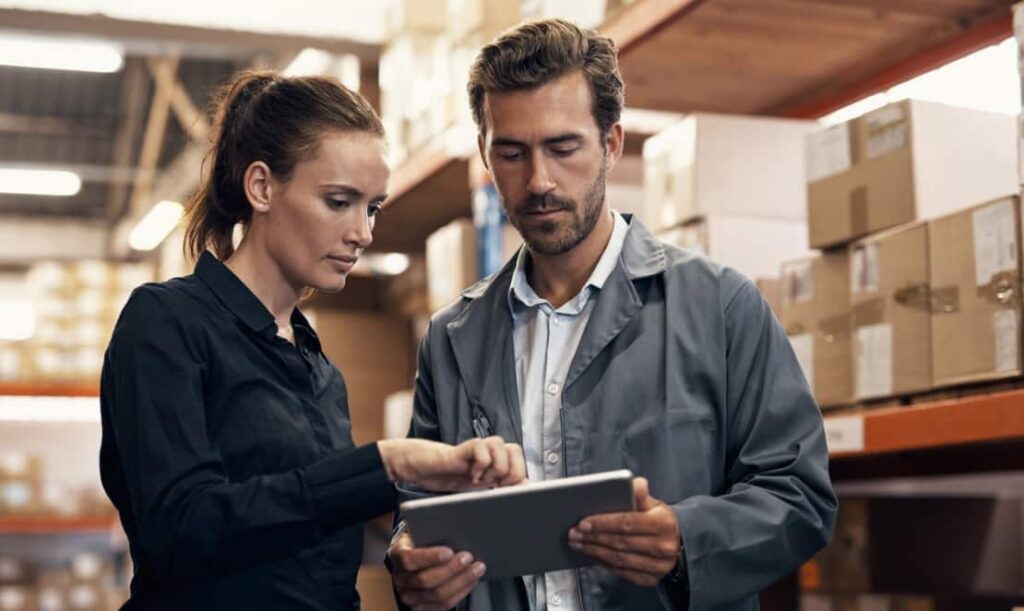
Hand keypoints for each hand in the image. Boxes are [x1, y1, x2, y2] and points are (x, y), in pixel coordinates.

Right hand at [377, 437, 525, 491]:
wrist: (422, 468)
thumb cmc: (449, 478)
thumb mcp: (476, 492)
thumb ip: (496, 494)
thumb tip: (520, 503)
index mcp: (496, 465)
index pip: (520, 462)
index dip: (523, 479)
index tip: (520, 498)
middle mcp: (490, 454)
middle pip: (516, 451)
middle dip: (512, 473)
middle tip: (497, 487)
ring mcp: (478, 449)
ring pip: (503, 447)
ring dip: (496, 468)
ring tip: (481, 481)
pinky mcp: (464, 448)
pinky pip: (482, 448)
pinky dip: (480, 464)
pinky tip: (470, 475)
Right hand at [389, 531, 483, 609]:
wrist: (411, 558)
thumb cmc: (420, 540)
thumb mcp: (419, 530)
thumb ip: (430, 529)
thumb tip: (453, 524)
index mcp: (397, 556)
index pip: (409, 560)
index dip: (430, 557)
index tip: (449, 551)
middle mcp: (401, 579)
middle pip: (426, 580)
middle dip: (452, 569)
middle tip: (468, 558)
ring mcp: (410, 596)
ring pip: (438, 595)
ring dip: (462, 581)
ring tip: (477, 569)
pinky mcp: (422, 608)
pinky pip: (444, 605)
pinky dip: (461, 592)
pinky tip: (471, 581)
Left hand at [568, 477, 680, 586]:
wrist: (680, 546)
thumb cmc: (661, 522)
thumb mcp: (655, 505)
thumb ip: (640, 495)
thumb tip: (636, 483)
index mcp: (663, 524)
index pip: (627, 523)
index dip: (603, 523)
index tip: (583, 522)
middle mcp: (663, 547)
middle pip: (620, 543)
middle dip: (593, 538)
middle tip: (573, 533)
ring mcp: (658, 566)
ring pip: (619, 560)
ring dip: (594, 551)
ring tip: (577, 543)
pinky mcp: (651, 579)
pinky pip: (622, 573)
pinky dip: (604, 564)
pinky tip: (592, 555)